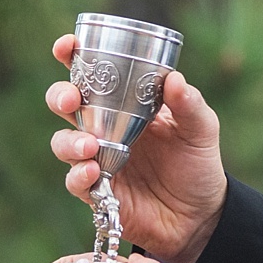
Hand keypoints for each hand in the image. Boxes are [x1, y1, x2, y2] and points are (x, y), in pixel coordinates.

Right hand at [45, 35, 226, 262]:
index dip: (71, 56)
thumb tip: (174, 79)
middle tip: (70, 100)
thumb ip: (190, 103)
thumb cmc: (197, 165)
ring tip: (89, 145)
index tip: (67, 46)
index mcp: (125, 103)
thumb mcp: (202, 129)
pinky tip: (93, 171)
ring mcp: (97, 159)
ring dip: (69, 141)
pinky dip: (79, 174)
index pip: (91, 73)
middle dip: (60, 96)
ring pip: (62, 143)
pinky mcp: (96, 191)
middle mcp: (104, 128)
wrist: (200, 216)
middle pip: (64, 104)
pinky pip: (75, 180)